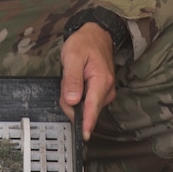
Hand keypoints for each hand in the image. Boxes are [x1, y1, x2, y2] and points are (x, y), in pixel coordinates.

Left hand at [59, 22, 115, 139]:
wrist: (97, 35)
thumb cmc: (84, 43)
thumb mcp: (72, 57)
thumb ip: (72, 80)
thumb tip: (72, 101)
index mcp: (101, 81)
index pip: (93, 107)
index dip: (87, 123)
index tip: (84, 136)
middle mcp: (107, 90)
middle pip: (85, 109)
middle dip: (71, 102)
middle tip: (66, 81)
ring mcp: (105, 93)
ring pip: (85, 107)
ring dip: (74, 98)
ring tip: (72, 78)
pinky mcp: (102, 94)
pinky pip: (87, 102)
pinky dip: (78, 96)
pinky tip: (77, 83)